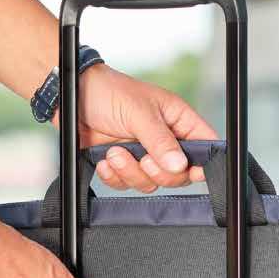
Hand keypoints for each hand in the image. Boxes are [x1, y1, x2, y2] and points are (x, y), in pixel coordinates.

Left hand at [72, 64, 218, 192]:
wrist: (74, 97)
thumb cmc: (110, 92)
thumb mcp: (139, 113)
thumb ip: (160, 141)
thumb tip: (179, 164)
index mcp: (178, 121)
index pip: (204, 146)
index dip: (201, 162)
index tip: (187, 170)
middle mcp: (165, 141)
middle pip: (178, 174)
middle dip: (158, 172)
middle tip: (143, 158)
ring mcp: (144, 154)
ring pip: (151, 182)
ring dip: (130, 172)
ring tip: (114, 152)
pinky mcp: (124, 165)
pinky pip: (126, 184)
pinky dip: (114, 176)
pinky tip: (105, 160)